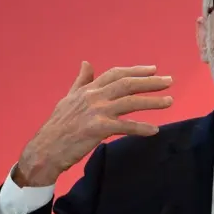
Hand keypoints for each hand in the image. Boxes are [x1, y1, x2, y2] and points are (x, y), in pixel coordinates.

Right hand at [15, 62, 172, 186]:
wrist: (44, 150)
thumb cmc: (57, 126)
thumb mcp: (68, 99)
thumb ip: (81, 81)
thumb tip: (86, 63)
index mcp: (88, 89)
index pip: (116, 74)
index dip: (136, 70)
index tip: (154, 69)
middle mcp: (93, 96)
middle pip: (127, 84)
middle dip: (150, 82)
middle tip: (169, 81)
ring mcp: (96, 112)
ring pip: (130, 102)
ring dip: (152, 102)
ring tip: (169, 101)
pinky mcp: (97, 128)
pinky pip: (125, 127)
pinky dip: (141, 128)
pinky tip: (154, 130)